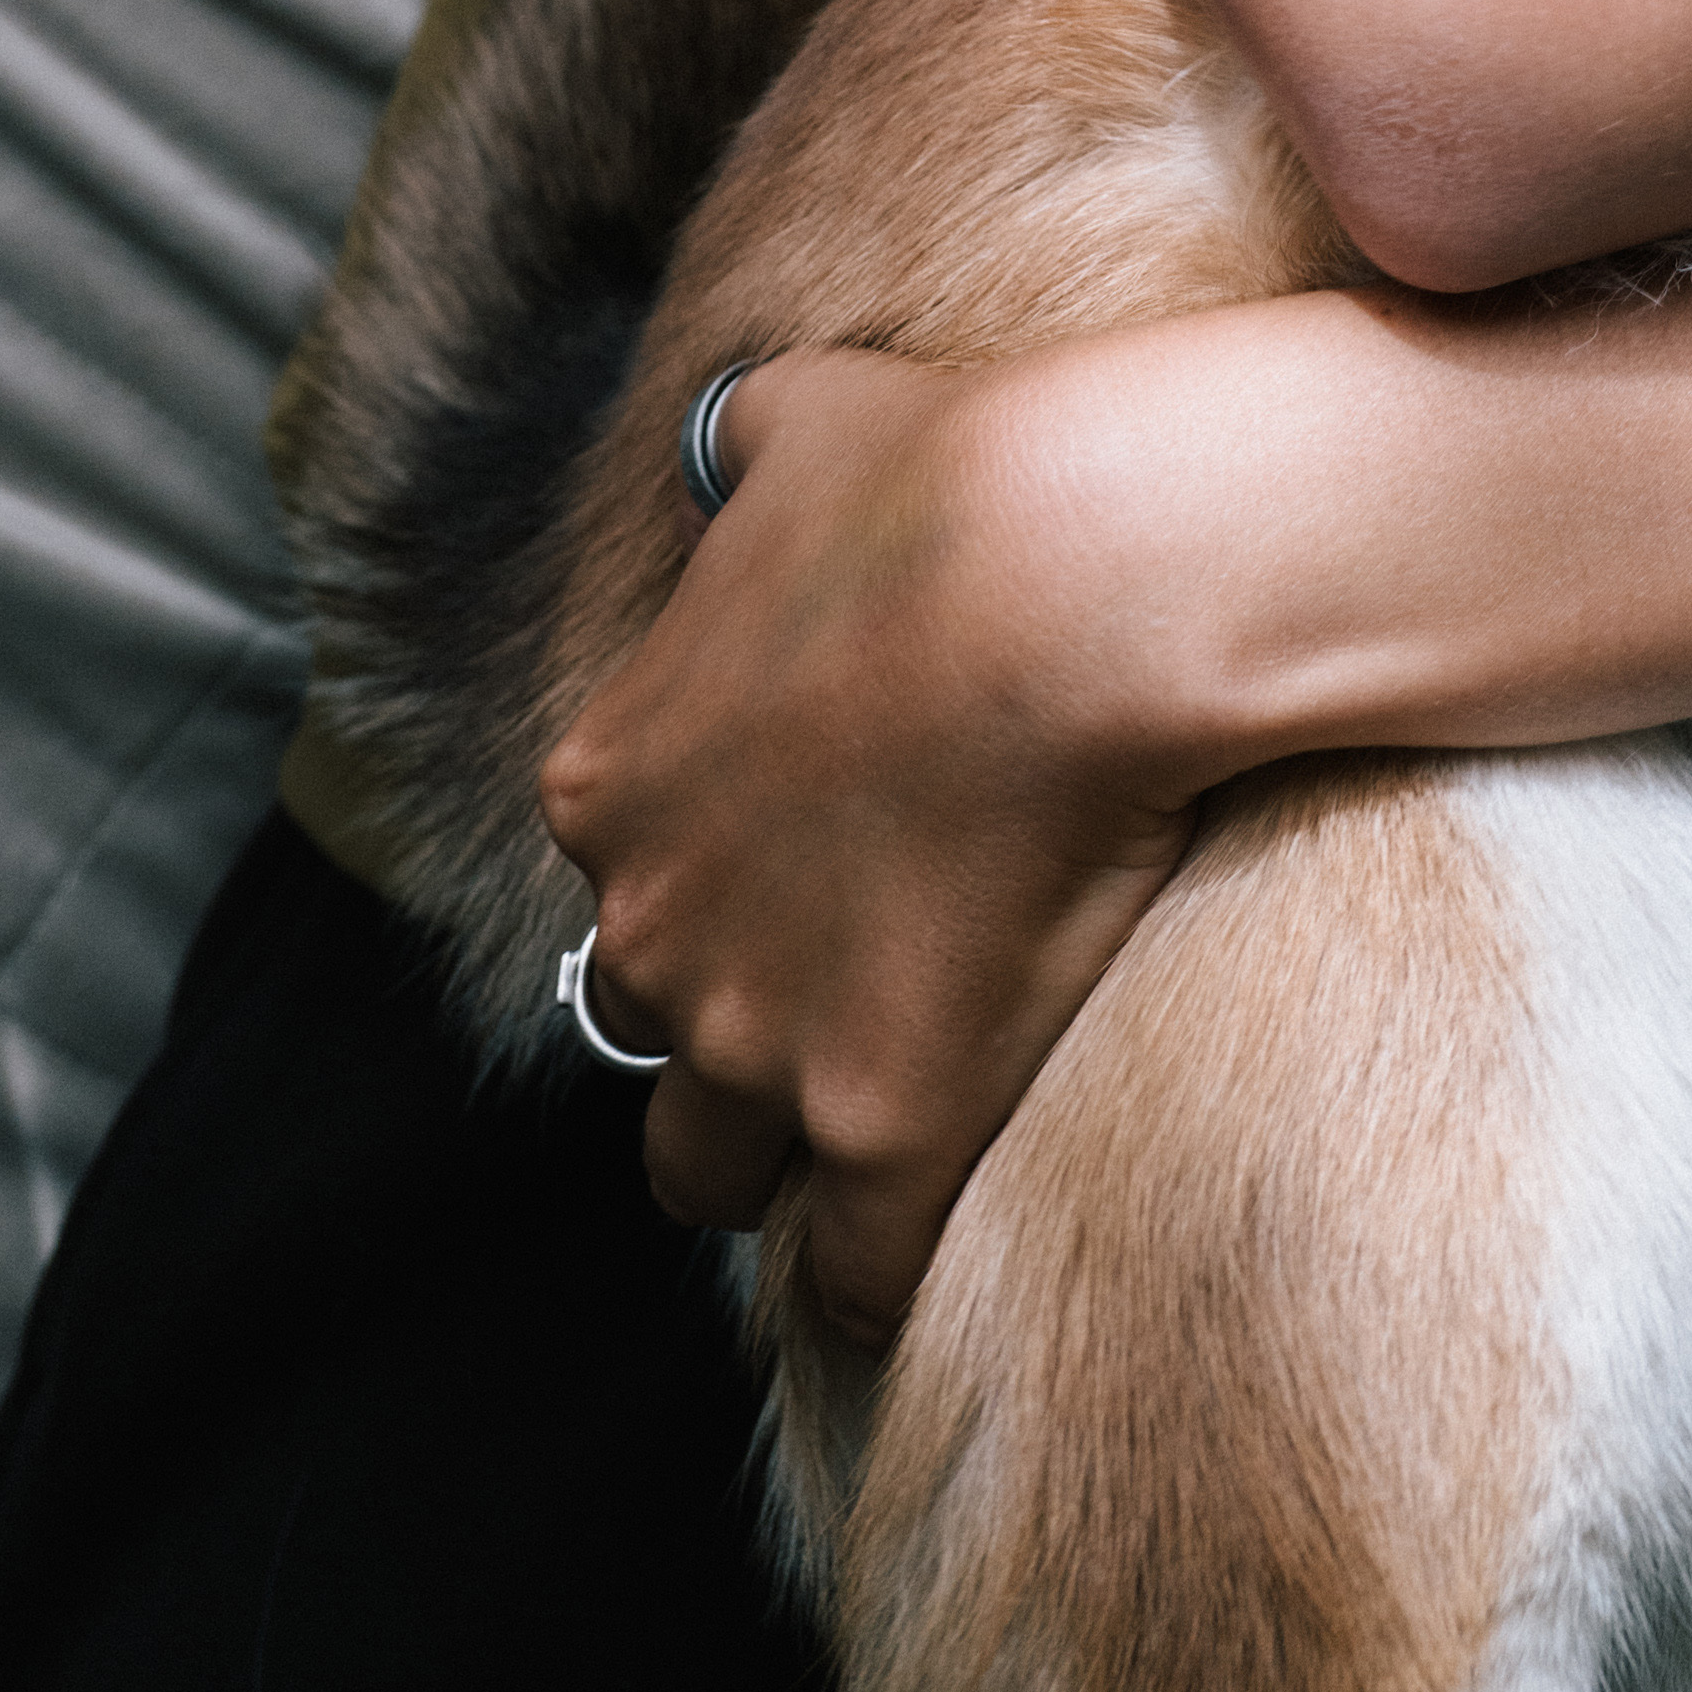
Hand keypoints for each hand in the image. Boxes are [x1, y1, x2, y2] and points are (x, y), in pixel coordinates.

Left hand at [537, 341, 1212, 1336]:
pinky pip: (847, 1274)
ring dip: (788, 1153)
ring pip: (715, 1174)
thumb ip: (744, 450)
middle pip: (652, 1041)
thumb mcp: (802, 417)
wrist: (1080, 569)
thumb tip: (739, 438)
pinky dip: (881, 1267)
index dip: (719, 884)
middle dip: (736, 1022)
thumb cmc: (952, 476)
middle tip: (861, 980)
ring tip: (895, 1111)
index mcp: (611, 785)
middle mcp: (651, 931)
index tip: (813, 868)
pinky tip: (939, 1226)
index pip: (626, 887)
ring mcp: (756, 1043)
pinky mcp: (879, 1125)